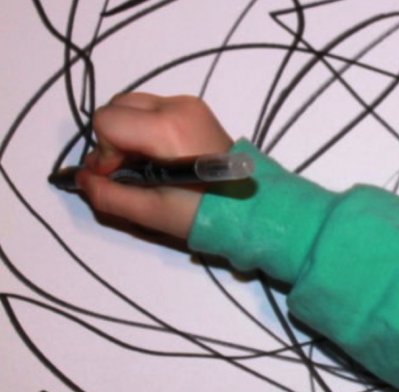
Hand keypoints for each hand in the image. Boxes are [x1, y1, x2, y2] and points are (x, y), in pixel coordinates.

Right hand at [77, 93, 233, 238]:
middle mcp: (178, 106)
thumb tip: (81, 178)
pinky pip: (152, 108)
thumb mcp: (150, 212)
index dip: (105, 152)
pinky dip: (144, 128)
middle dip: (113, 139)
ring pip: (132, 105)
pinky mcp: (194, 108)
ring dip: (128, 133)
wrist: (249, 205)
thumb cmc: (202, 212)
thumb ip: (108, 195)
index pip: (107, 121)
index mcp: (168, 127)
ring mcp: (189, 104)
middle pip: (117, 107)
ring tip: (146, 165)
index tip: (120, 176)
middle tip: (130, 171)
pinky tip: (160, 156)